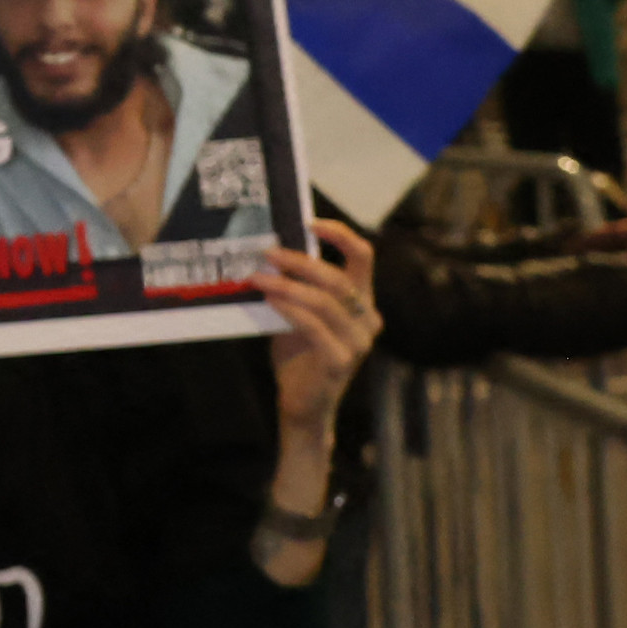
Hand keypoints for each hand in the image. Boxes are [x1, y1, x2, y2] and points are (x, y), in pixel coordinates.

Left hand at [264, 218, 382, 433]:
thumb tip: (271, 254)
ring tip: (258, 277)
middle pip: (339, 278)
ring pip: (325, 302)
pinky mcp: (341, 362)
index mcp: (362, 302)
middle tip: (268, 253)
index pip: (363, 257)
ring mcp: (358, 342)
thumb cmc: (299, 355)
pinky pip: (315, 327)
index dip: (341, 235)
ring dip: (287, 285)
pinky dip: (291, 310)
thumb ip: (295, 288)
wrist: (302, 404)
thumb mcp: (297, 314)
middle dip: (300, 262)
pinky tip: (271, 300)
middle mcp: (368, 319)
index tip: (310, 222)